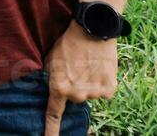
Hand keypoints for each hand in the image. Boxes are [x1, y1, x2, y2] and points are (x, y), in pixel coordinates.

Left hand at [43, 21, 118, 135]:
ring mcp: (95, 93)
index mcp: (59, 88)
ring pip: (89, 93)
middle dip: (74, 86)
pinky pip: (103, 91)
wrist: (93, 30)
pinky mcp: (109, 89)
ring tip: (87, 64)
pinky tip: (99, 68)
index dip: (51, 130)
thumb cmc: (68, 43)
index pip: (53, 115)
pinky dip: (101, 82)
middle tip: (75, 68)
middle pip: (75, 98)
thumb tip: (47, 86)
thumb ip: (49, 76)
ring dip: (88, 83)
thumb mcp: (50, 58)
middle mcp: (77, 94)